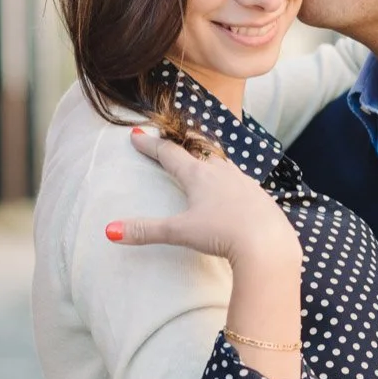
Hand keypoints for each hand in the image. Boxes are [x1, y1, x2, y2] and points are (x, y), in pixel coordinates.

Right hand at [106, 127, 299, 267]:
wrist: (267, 243)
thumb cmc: (222, 234)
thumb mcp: (180, 232)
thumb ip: (146, 230)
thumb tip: (110, 231)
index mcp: (198, 176)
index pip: (169, 154)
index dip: (150, 145)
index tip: (137, 135)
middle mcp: (222, 172)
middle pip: (198, 151)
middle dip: (183, 146)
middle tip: (173, 143)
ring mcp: (244, 182)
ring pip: (223, 163)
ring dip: (209, 160)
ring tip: (203, 162)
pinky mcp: (260, 196)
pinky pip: (241, 181)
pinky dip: (230, 180)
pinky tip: (233, 190)